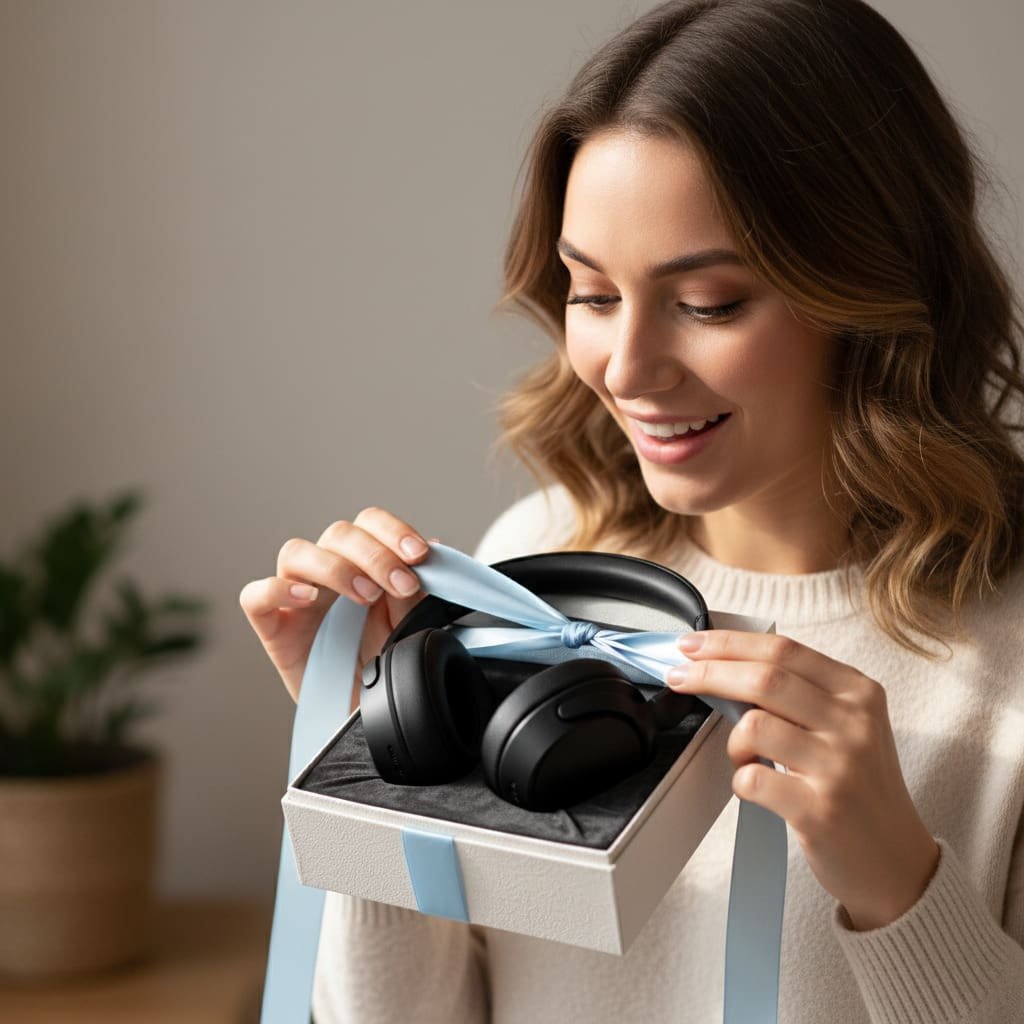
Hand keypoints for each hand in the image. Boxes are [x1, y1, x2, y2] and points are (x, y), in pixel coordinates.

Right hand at [239, 507, 434, 708]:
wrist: (367, 715)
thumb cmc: (383, 664)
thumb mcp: (408, 624)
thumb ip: (416, 590)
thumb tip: (436, 549)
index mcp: (362, 562)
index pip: (369, 523)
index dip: (394, 530)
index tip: (420, 554)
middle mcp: (327, 572)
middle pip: (338, 533)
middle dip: (376, 555)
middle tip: (402, 585)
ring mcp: (296, 597)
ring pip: (296, 552)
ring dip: (336, 567)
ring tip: (366, 595)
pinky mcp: (273, 627)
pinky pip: (255, 596)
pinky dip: (277, 589)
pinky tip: (307, 598)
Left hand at [665, 630, 940, 930]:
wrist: (896, 862)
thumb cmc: (859, 788)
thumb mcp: (847, 726)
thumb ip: (800, 693)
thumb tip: (725, 665)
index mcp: (859, 692)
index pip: (783, 650)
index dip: (729, 642)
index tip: (692, 644)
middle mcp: (854, 723)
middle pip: (765, 677)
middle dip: (709, 672)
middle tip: (678, 677)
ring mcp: (839, 766)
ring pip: (754, 725)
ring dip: (734, 741)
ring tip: (746, 757)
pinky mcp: (820, 810)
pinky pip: (753, 779)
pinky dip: (741, 780)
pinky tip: (756, 787)